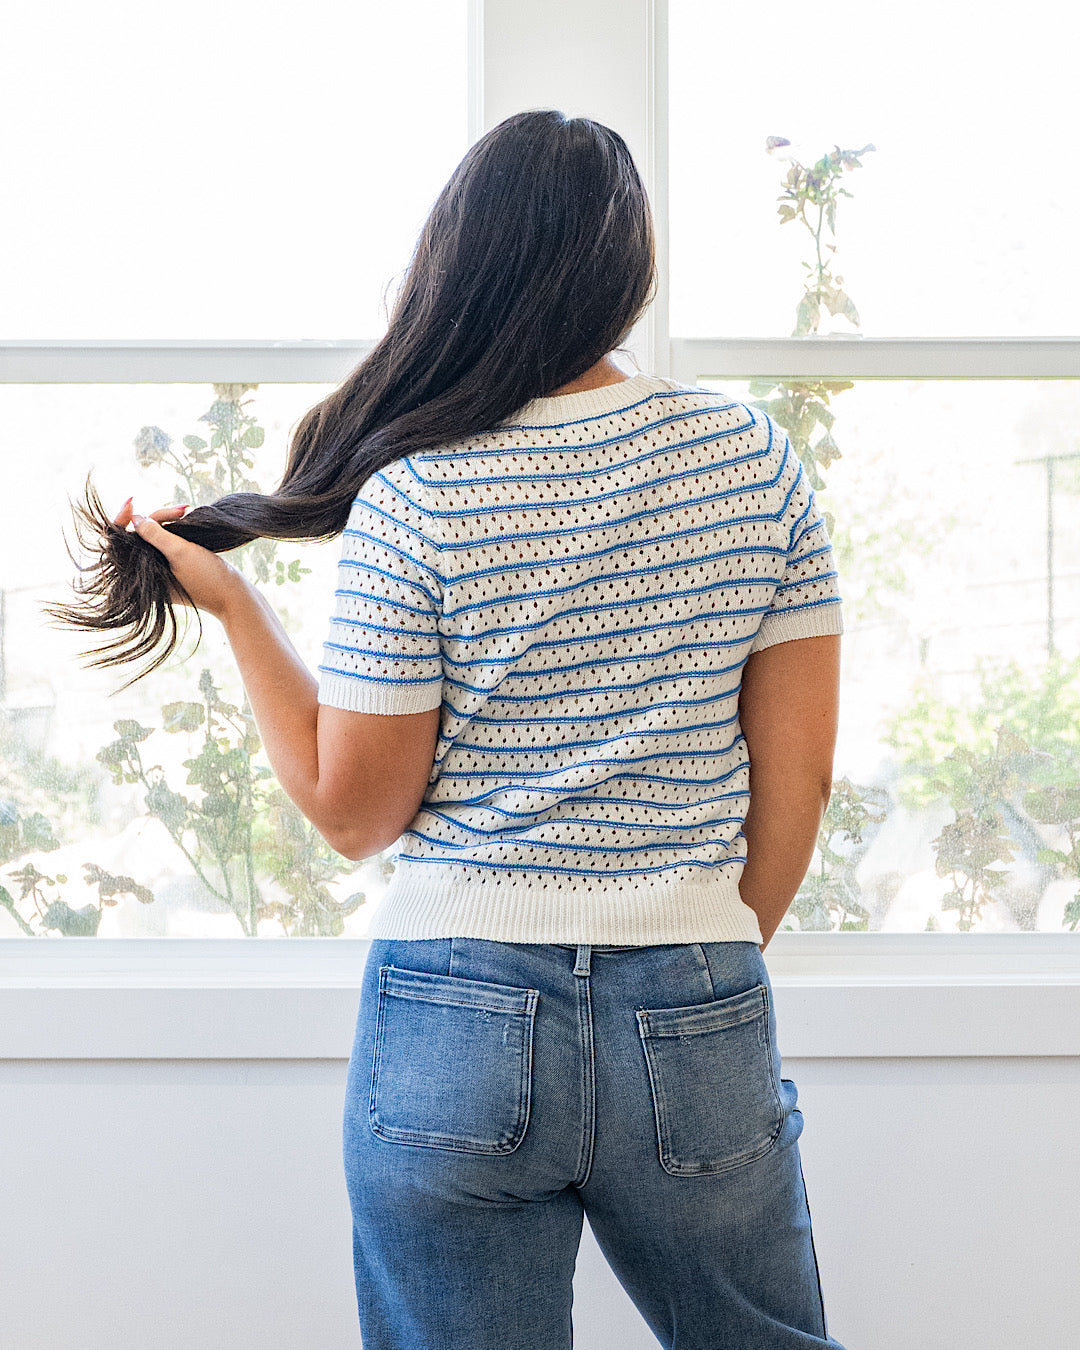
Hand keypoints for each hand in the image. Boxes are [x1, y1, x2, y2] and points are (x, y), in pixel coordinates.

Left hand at [112, 496, 246, 620]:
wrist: (236, 597)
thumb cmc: (209, 580)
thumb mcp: (180, 553)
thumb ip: (154, 534)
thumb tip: (135, 517)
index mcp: (141, 577)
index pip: (119, 543)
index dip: (122, 520)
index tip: (132, 501)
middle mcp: (147, 573)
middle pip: (140, 535)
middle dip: (157, 517)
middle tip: (182, 509)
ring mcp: (161, 569)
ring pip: (154, 535)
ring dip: (168, 519)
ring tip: (187, 511)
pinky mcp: (174, 565)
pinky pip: (166, 540)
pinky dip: (174, 528)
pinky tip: (186, 518)